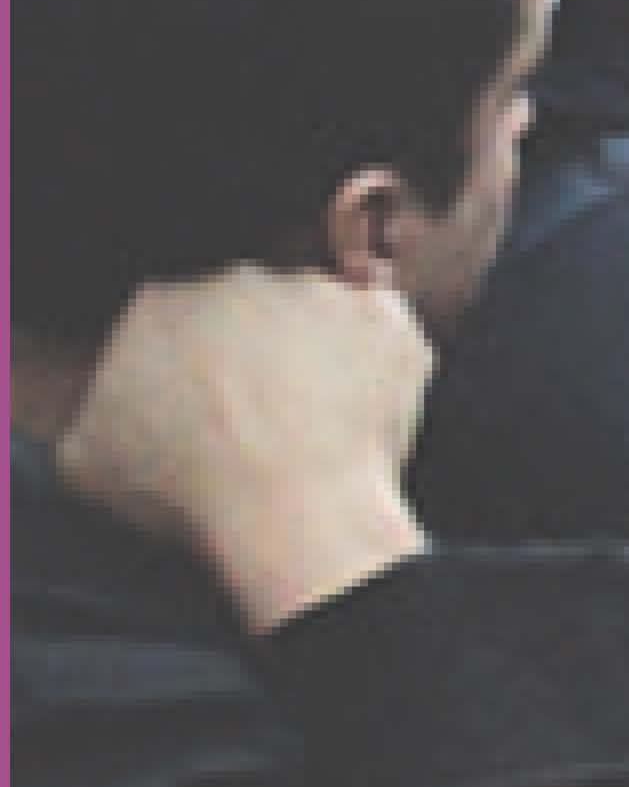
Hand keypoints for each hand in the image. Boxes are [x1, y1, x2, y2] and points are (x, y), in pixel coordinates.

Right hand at [45, 270, 434, 635]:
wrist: (287, 508)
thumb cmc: (185, 492)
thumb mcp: (87, 459)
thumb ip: (98, 409)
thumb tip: (112, 406)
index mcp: (156, 303)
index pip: (177, 319)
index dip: (197, 366)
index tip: (212, 407)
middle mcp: (237, 278)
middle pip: (250, 307)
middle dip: (259, 353)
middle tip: (268, 416)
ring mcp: (317, 290)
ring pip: (318, 314)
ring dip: (321, 354)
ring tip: (320, 422)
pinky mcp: (383, 313)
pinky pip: (382, 331)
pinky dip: (379, 364)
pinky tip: (363, 412)